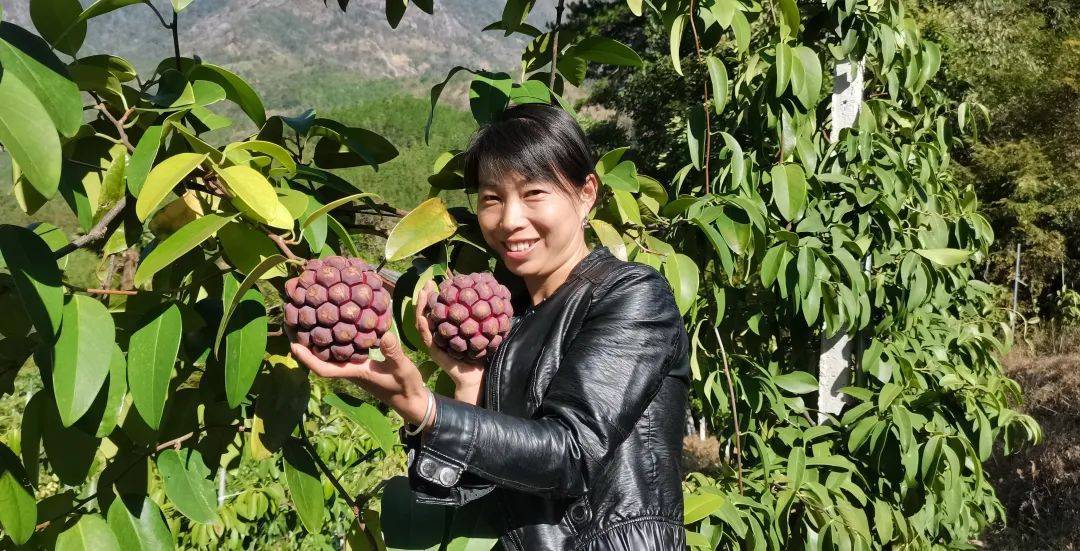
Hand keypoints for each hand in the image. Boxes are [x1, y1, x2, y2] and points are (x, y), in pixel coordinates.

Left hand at [290, 331, 431, 426]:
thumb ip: (393, 353)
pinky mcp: (359, 363)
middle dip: (304, 344)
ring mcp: (353, 366)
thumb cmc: (405, 386)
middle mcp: (349, 369)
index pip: (324, 369)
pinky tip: (332, 324)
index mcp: (354, 372)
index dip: (307, 359)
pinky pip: (338, 350)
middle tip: (291, 322)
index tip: (293, 346)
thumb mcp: (402, 368)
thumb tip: (383, 335)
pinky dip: (331, 338)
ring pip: (327, 354)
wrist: (410, 399)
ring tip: (306, 318)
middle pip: (319, 359)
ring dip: (315, 339)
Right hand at [415, 280, 486, 392]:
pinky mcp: (434, 352)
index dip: (436, 295)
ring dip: (420, 308)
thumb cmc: (479, 354)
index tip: (438, 281)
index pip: (438, 309)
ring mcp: (434, 342)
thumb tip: (487, 296)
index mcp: (447, 328)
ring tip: (421, 294)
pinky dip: (423, 328)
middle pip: (428, 312)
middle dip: (425, 297)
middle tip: (427, 283)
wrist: (475, 374)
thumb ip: (478, 317)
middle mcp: (438, 334)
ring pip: (422, 322)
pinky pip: (426, 338)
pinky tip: (422, 318)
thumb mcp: (479, 331)